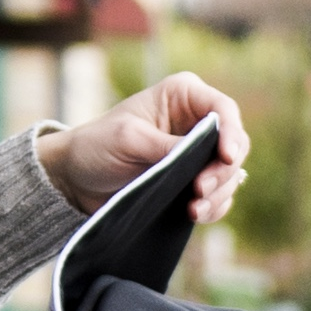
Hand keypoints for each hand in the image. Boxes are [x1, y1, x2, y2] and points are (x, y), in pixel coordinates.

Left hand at [37, 72, 250, 222]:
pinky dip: (212, 207)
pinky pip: (218, 196)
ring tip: (194, 209)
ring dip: (218, 194)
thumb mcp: (129, 139)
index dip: (231, 134)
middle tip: (200, 190)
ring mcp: (197, 154)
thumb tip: (203, 158)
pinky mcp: (192, 182)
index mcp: (183, 96)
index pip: (224, 109)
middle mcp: (196, 122)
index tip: (226, 158)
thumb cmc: (97, 146)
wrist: (76, 180)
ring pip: (229, 174)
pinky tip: (194, 214)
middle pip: (234, 145)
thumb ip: (168, 146)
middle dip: (222, 171)